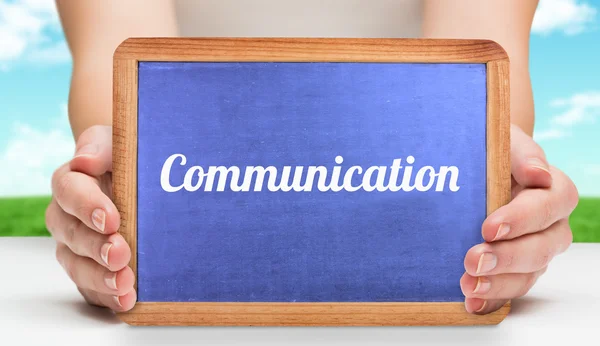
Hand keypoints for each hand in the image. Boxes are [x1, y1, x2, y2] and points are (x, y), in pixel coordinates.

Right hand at [45, 125, 135, 310]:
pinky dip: (107, 296)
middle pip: (72, 235)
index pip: (69, 192)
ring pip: (77, 265)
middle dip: (96, 248)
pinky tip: (126, 300)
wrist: (140, 179)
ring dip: (100, 277)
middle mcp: (68, 217)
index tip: (112, 219)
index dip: (88, 207)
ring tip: (124, 284)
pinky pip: (92, 287)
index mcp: (71, 182)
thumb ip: (100, 147)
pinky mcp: (91, 268)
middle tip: (120, 254)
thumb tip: (85, 161)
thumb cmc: (126, 157)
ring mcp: (77, 246)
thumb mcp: (116, 141)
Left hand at [461, 124, 578, 313]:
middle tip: (473, 260)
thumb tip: (539, 173)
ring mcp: (534, 251)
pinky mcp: (515, 269)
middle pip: (541, 248)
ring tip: (468, 285)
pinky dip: (491, 300)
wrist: (478, 168)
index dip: (521, 219)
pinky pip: (509, 289)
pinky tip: (471, 303)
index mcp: (553, 191)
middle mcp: (550, 226)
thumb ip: (521, 154)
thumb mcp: (505, 142)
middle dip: (506, 257)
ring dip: (498, 284)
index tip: (488, 227)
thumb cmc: (495, 153)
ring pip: (528, 274)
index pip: (547, 206)